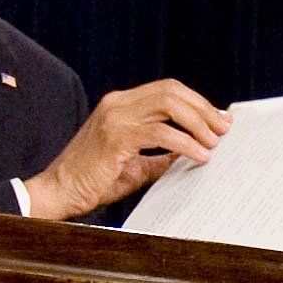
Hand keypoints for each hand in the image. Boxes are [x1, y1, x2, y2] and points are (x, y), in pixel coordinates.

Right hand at [26, 78, 227, 218]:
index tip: (219, 120)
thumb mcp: (133, 165)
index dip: (197, 102)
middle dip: (203, 109)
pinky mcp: (116, 137)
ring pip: (169, 106)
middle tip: (224, 129)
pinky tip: (199, 156)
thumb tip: (188, 156)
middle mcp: (117, 103)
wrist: (58, 192)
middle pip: (172, 91)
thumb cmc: (92, 181)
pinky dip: (186, 144)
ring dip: (198, 123)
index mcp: (120, 104)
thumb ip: (159, 157)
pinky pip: (161, 134)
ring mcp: (115, 117)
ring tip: (214, 143)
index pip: (167, 90)